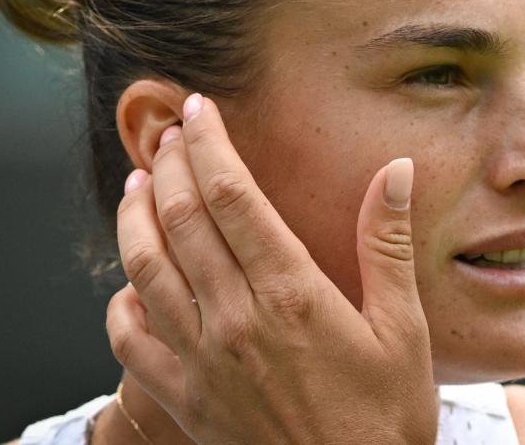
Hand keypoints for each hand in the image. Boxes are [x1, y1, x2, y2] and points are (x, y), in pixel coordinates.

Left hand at [106, 93, 437, 443]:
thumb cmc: (386, 418)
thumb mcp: (405, 330)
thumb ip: (387, 246)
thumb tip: (397, 173)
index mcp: (292, 295)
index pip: (233, 199)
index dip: (210, 147)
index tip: (198, 110)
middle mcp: (236, 321)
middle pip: (183, 221)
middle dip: (169, 165)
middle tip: (169, 132)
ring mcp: (203, 362)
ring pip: (146, 270)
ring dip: (133, 217)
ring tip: (137, 181)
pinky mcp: (186, 400)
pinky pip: (130, 342)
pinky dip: (119, 302)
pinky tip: (128, 282)